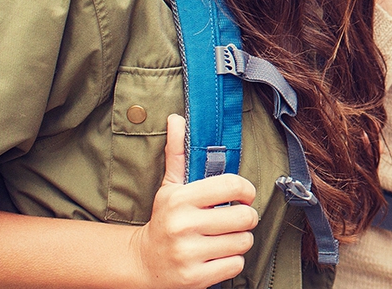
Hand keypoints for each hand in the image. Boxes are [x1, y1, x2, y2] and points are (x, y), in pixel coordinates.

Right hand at [129, 115, 260, 288]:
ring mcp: (188, 254)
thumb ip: (177, 153)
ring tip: (224, 239)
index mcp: (180, 199)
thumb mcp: (169, 187)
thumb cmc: (164, 220)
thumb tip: (177, 118)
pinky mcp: (195, 278)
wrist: (143, 263)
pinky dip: (232, 261)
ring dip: (240, 241)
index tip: (244, 196)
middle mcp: (182, 226)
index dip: (247, 191)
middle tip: (235, 220)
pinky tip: (217, 256)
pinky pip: (236, 265)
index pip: (234, 186)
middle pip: (245, 217)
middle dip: (246, 219)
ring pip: (243, 242)